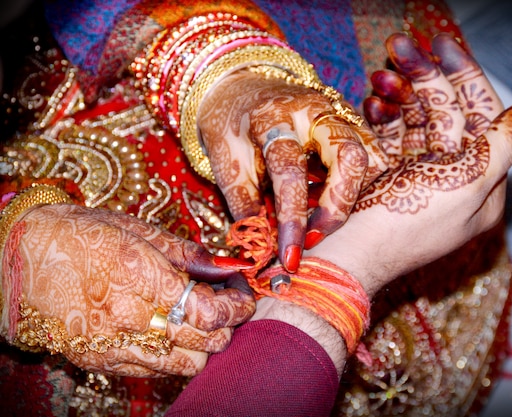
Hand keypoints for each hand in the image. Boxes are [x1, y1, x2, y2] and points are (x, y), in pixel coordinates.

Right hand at [3, 204, 255, 376]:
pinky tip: (171, 332)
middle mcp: (129, 315)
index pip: (210, 312)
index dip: (237, 305)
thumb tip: (226, 266)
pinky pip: (157, 371)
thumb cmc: (77, 235)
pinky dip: (175, 356)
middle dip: (228, 324)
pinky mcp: (101, 360)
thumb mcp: (134, 229)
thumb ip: (186, 252)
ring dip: (205, 345)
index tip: (241, 294)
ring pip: (188, 364)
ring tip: (200, 320)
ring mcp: (114, 343)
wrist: (14, 260)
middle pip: (207, 341)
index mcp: (140, 275)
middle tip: (226, 303)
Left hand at [196, 71, 388, 271]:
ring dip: (353, 195)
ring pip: (370, 157)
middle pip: (350, 156)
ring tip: (321, 217)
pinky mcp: (353, 122)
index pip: (289, 170)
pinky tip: (331, 199)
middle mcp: (314, 109)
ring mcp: (339, 112)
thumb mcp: (225, 164)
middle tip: (316, 237)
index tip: (289, 257)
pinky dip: (358, 185)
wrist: (242, 89)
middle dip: (339, 205)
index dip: (291, 219)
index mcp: (273, 116)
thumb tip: (264, 251)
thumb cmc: (231, 129)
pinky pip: (372, 156)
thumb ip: (245, 205)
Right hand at [309, 33, 511, 294]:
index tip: (440, 45)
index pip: (480, 115)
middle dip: (422, 77)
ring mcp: (418, 177)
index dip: (464, 75)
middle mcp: (452, 177)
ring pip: (414, 121)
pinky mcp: (388, 178)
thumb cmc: (410, 224)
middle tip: (397, 46)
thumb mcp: (470, 183)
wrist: (351, 257)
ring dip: (398, 94)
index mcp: (481, 181)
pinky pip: (390, 137)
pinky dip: (381, 117)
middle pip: (444, 113)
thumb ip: (506, 142)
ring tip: (378, 75)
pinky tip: (371, 100)